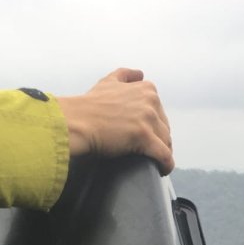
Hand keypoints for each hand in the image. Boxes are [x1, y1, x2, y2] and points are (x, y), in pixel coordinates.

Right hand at [57, 68, 173, 174]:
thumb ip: (124, 76)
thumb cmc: (89, 106)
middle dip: (159, 140)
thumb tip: (139, 74)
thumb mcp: (108, 82)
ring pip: (165, 142)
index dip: (155, 126)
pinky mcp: (144, 137)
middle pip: (164, 127)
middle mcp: (151, 101)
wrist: (77, 121)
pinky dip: (166, 165)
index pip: (160, 112)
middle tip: (149, 153)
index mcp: (146, 89)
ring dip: (162, 154)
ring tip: (154, 163)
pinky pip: (164, 155)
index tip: (148, 136)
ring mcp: (148, 118)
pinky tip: (162, 170)